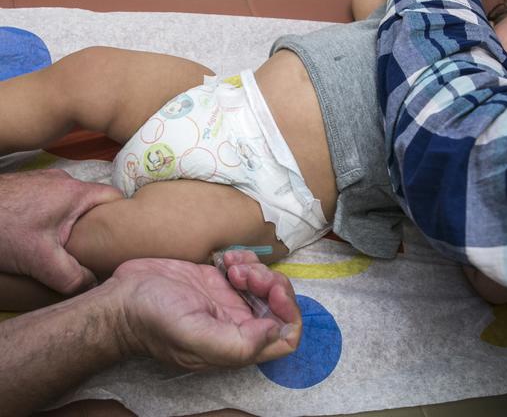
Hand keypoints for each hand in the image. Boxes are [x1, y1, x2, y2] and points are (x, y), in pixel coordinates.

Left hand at [0, 169, 122, 293]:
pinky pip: (53, 200)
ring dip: (72, 220)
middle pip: (94, 201)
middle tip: (94, 247)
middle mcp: (64, 180)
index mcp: (76, 192)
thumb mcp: (40, 260)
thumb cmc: (1, 228)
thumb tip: (93, 286)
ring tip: (66, 243)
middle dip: (96, 223)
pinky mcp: (27, 185)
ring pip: (72, 201)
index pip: (116, 198)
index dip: (123, 217)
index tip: (122, 237)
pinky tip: (41, 233)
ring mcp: (44, 180)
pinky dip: (54, 215)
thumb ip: (72, 276)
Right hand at [112, 251, 301, 369]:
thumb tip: (274, 331)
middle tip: (245, 273)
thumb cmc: (151, 319)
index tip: (271, 291)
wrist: (121, 299)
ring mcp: (228, 302)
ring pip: (266, 285)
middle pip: (279, 306)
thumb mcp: (193, 334)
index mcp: (237, 345)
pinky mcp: (217, 282)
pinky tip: (225, 259)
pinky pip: (248, 269)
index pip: (286, 337)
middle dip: (271, 284)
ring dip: (257, 269)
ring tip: (232, 266)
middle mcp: (238, 325)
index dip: (288, 313)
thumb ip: (237, 342)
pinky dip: (244, 259)